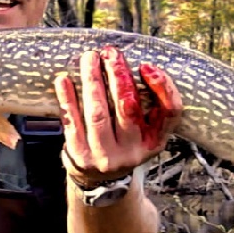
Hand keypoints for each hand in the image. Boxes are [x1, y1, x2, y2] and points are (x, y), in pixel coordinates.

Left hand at [54, 46, 181, 186]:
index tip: (146, 66)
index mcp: (154, 141)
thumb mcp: (145, 131)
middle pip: (127, 109)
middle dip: (118, 77)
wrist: (99, 178)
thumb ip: (149, 104)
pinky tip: (64, 80)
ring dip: (92, 82)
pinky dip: (68, 99)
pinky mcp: (80, 156)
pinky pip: (73, 123)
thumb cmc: (123, 142)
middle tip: (111, 53)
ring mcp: (105, 156)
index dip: (162, 87)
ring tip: (89, 58)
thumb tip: (138, 66)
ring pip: (98, 114)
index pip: (169, 112)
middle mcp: (132, 151)